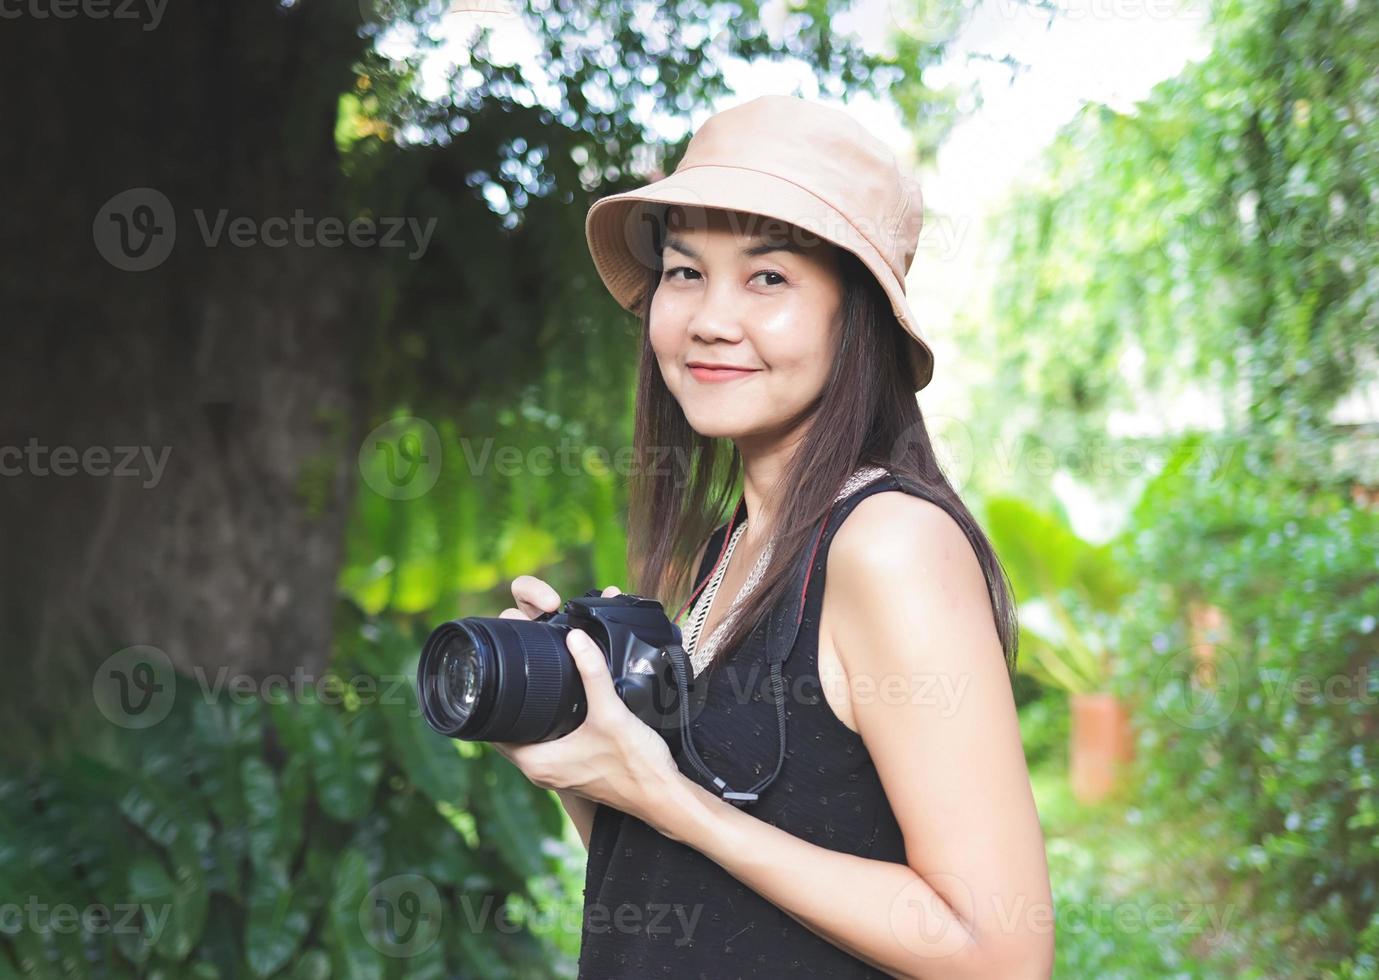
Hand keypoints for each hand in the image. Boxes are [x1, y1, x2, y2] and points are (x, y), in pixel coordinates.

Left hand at [492, 576, 680, 823]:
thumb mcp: (611, 713)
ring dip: (531, 714)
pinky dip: (549, 725)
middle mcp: (541, 772)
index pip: (493, 730)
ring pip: (530, 737)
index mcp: (537, 762)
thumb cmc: (635, 765)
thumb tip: (576, 637)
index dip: (492, 701)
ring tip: (537, 682)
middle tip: (519, 670)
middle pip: (510, 731)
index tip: (498, 674)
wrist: (663, 795)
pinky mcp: (573, 770)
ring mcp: (557, 773)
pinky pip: (549, 744)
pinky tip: (564, 706)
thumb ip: (593, 672)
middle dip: (512, 702)